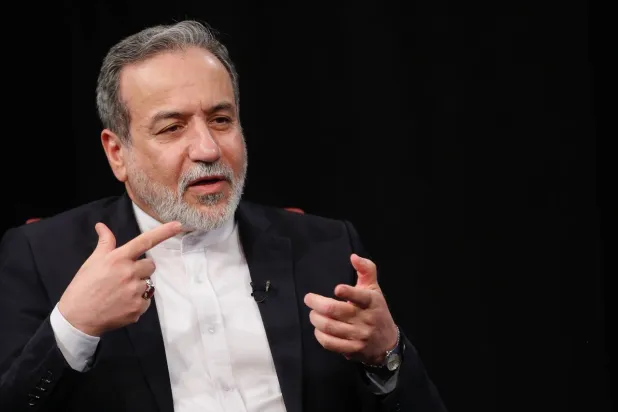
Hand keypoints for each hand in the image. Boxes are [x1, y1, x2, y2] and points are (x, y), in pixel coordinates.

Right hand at [57, 221, 181, 336]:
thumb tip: (102, 226)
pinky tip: (122, 304)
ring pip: (148, 283)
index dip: (163, 232)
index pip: (145, 241)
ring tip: (120, 292)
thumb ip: (105, 243)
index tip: (178, 224)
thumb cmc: (83, 287)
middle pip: (150, 265)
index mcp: (119, 259)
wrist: (77, 318)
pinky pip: (146, 300)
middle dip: (141, 269)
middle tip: (124, 277)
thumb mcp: (92, 261)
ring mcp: (135, 291)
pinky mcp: (138, 308)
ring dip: (139, 286)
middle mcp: (130, 273)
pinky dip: (137, 302)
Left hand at [304, 254, 398, 364]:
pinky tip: (318, 329)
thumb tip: (353, 256)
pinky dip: (319, 335)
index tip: (337, 289)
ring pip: (330, 327)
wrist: (387, 342)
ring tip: (313, 313)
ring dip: (316, 319)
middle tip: (309, 299)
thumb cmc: (376, 310)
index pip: (361, 297)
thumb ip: (366, 269)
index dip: (349, 293)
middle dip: (317, 304)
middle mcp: (366, 318)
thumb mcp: (374, 289)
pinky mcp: (352, 349)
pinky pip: (330, 343)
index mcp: (371, 301)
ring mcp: (359, 335)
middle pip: (336, 311)